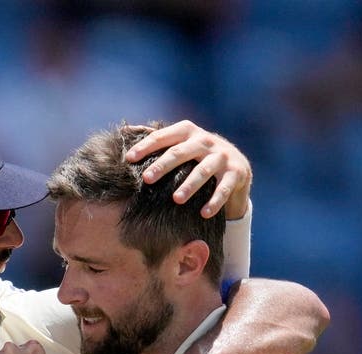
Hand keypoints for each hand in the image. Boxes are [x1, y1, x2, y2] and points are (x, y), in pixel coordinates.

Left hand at [126, 120, 251, 219]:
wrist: (237, 167)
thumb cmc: (198, 157)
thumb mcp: (181, 144)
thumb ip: (157, 138)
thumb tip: (124, 131)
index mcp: (187, 132)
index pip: (163, 137)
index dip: (146, 146)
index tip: (129, 159)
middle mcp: (205, 141)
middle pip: (181, 152)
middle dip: (163, 165)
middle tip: (147, 178)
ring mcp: (222, 156)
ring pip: (203, 170)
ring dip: (190, 185)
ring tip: (177, 199)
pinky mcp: (236, 172)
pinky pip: (224, 188)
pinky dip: (215, 201)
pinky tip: (204, 213)